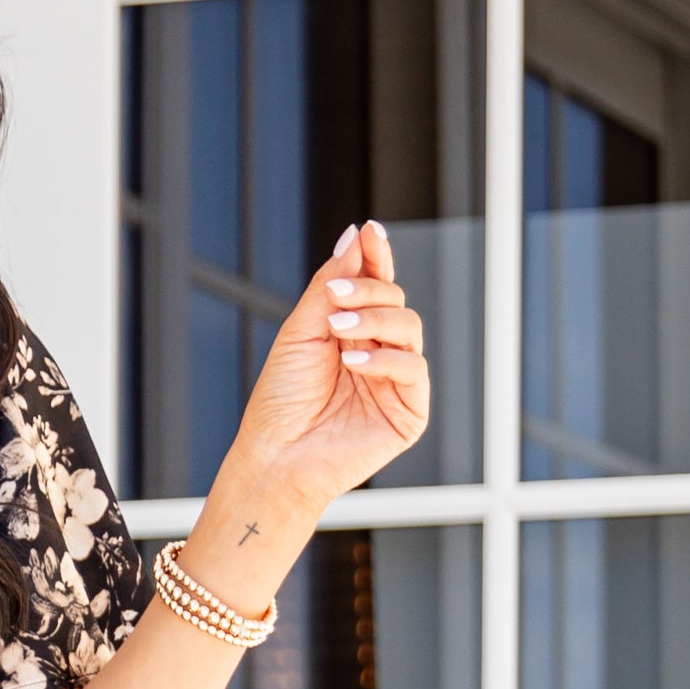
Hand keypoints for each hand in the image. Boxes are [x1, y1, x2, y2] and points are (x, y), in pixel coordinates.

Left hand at [227, 221, 430, 519]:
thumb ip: (329, 286)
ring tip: (338, 331)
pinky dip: (385, 358)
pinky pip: (413, 368)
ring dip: (375, 319)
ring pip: (409, 326)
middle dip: (367, 291)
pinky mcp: (408, 410)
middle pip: (394, 298)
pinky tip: (354, 362)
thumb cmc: (281, 402)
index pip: (375, 284)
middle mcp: (378, 351)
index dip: (376, 256)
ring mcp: (396, 380)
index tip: (370, 230)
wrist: (276, 458)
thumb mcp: (300, 332)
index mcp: (353, 331)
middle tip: (334, 301)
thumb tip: (355, 237)